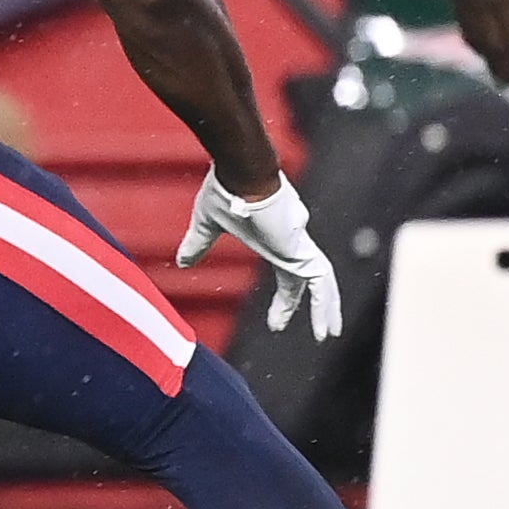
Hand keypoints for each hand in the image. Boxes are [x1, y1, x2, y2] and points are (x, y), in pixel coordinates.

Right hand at [177, 169, 342, 340]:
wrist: (242, 173)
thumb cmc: (226, 192)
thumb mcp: (207, 225)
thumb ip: (198, 245)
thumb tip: (182, 262)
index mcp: (275, 237)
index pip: (286, 273)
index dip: (285, 297)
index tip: (276, 321)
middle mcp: (292, 241)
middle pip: (304, 280)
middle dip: (300, 305)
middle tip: (302, 331)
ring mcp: (299, 245)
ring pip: (322, 283)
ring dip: (326, 310)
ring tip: (326, 335)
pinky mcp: (302, 250)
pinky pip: (321, 284)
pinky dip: (325, 306)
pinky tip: (325, 328)